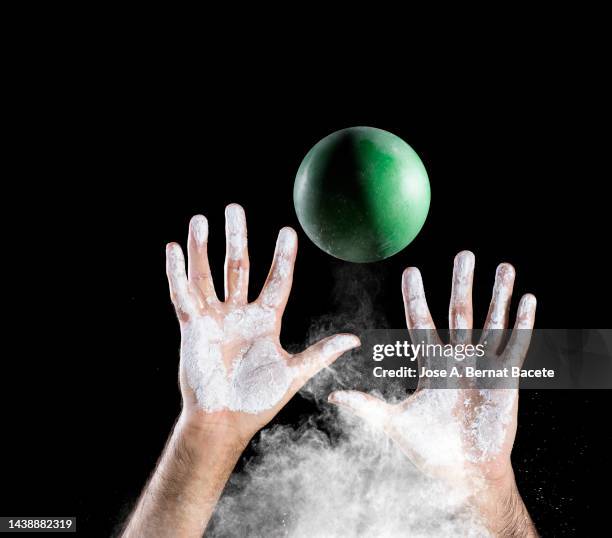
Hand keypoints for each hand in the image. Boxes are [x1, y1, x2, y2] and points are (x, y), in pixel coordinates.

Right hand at [166, 204, 359, 445]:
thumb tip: (355, 339)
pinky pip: (183, 295)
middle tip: (235, 208)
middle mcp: (240, 313)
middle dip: (236, 237)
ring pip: (207, 274)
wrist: (224, 421)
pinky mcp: (192, 326)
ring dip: (202, 247)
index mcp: (265, 320)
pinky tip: (173, 249)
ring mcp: (215, 318)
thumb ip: (321, 353)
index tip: (287, 231)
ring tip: (200, 219)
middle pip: (238, 267)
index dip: (281, 257)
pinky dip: (177, 273)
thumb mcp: (294, 372)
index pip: (276, 280)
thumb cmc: (259, 400)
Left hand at [329, 251, 536, 533]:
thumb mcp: (394, 423)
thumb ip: (366, 406)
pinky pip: (515, 345)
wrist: (464, 472)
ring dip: (498, 295)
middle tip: (465, 254)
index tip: (411, 271)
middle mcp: (458, 359)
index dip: (416, 297)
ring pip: (491, 322)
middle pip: (460, 312)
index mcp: (431, 364)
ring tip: (504, 266)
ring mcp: (483, 366)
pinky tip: (528, 300)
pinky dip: (522, 323)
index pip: (421, 322)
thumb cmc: (430, 448)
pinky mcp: (505, 379)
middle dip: (462, 283)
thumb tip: (332, 397)